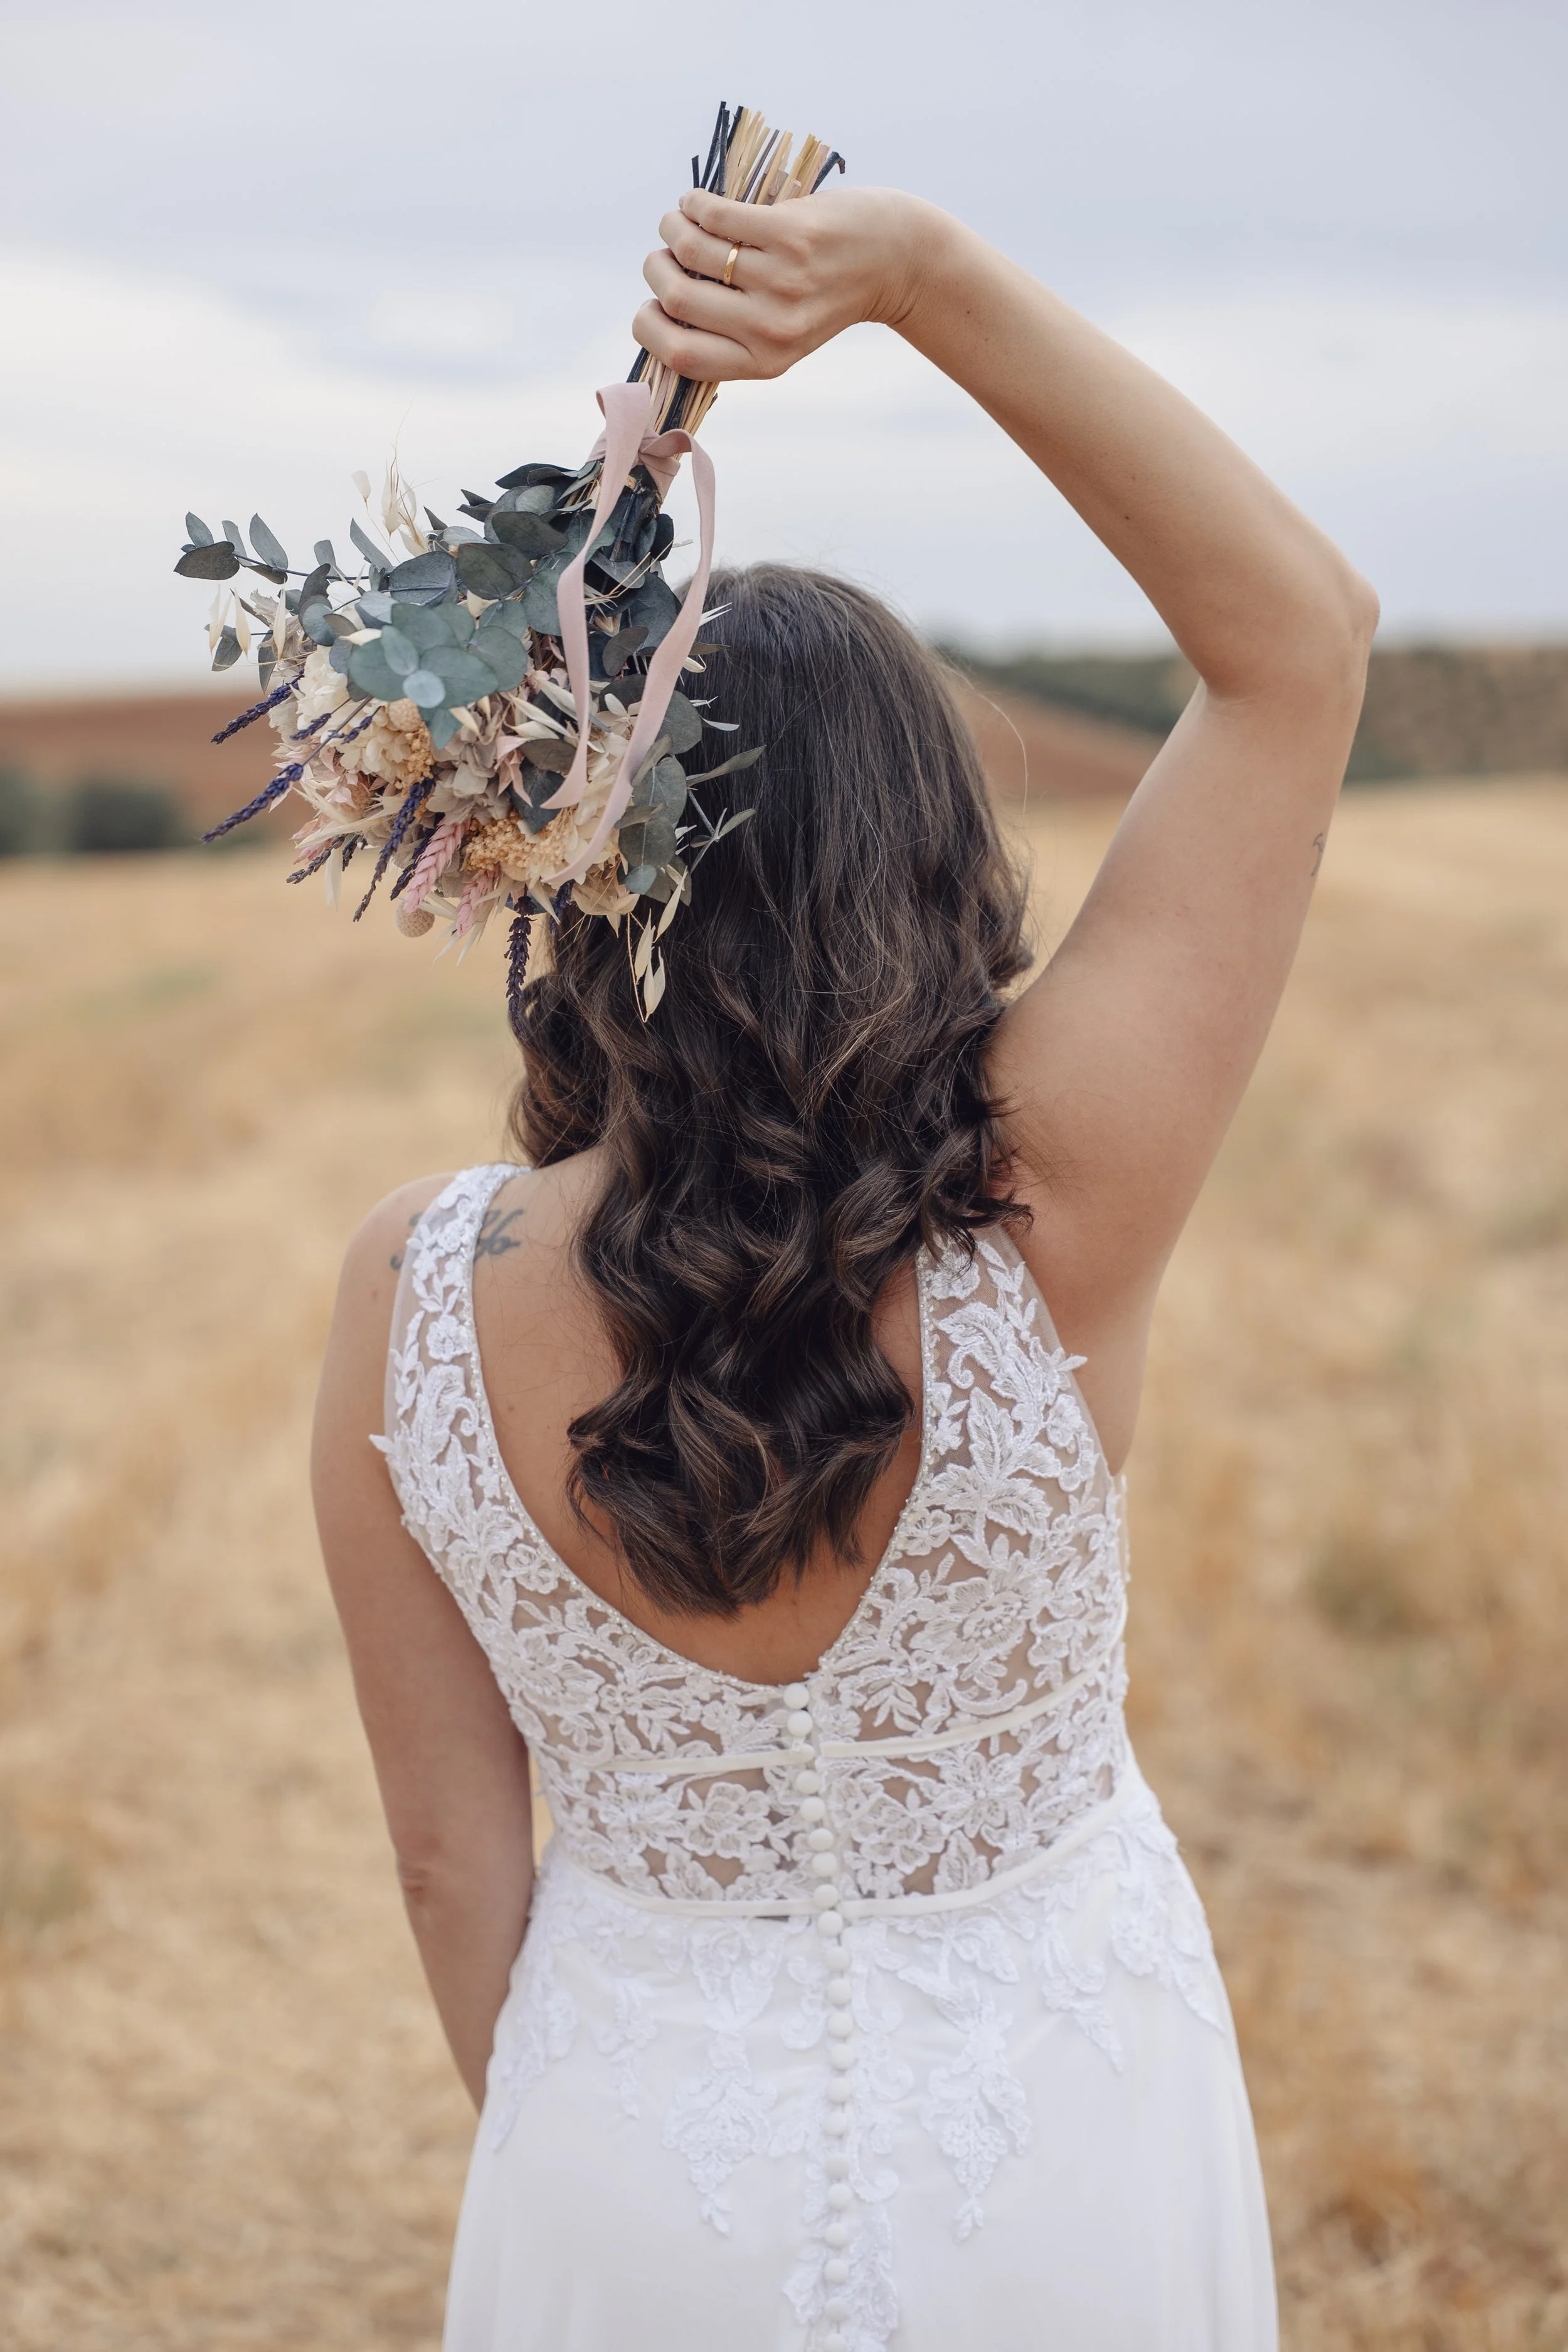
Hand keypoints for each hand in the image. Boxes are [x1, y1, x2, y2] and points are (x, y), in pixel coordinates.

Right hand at [633, 185, 940, 385]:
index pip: (681, 356)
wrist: (892, 259)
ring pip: (691, 249)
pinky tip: (697, 203)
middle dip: (655, 269)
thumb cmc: (825, 296)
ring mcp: (781, 279)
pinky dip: (694, 204)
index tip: (651, 306)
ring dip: (672, 229)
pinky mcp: (789, 234)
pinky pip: (715, 215)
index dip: (649, 329)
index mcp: (763, 362)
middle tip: (663, 254)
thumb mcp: (781, 337)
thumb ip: (731, 337)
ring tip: (679, 221)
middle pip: (676, 298)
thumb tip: (660, 315)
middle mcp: (771, 327)